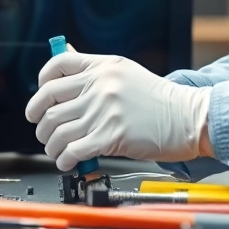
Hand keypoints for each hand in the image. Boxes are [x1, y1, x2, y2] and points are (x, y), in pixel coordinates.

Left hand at [25, 52, 210, 171]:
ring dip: (50, 144)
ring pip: (57, 129)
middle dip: (39, 121)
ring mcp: (105, 111)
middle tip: (43, 131)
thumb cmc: (160, 101)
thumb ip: (96, 74)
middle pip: (49, 101)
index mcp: (103, 67)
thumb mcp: (127, 74)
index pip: (57, 67)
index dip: (41, 83)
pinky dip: (63, 159)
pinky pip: (72, 150)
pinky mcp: (111, 136)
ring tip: (56, 150)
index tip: (41, 99)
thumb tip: (65, 73)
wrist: (189, 117)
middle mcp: (100, 86)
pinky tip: (67, 162)